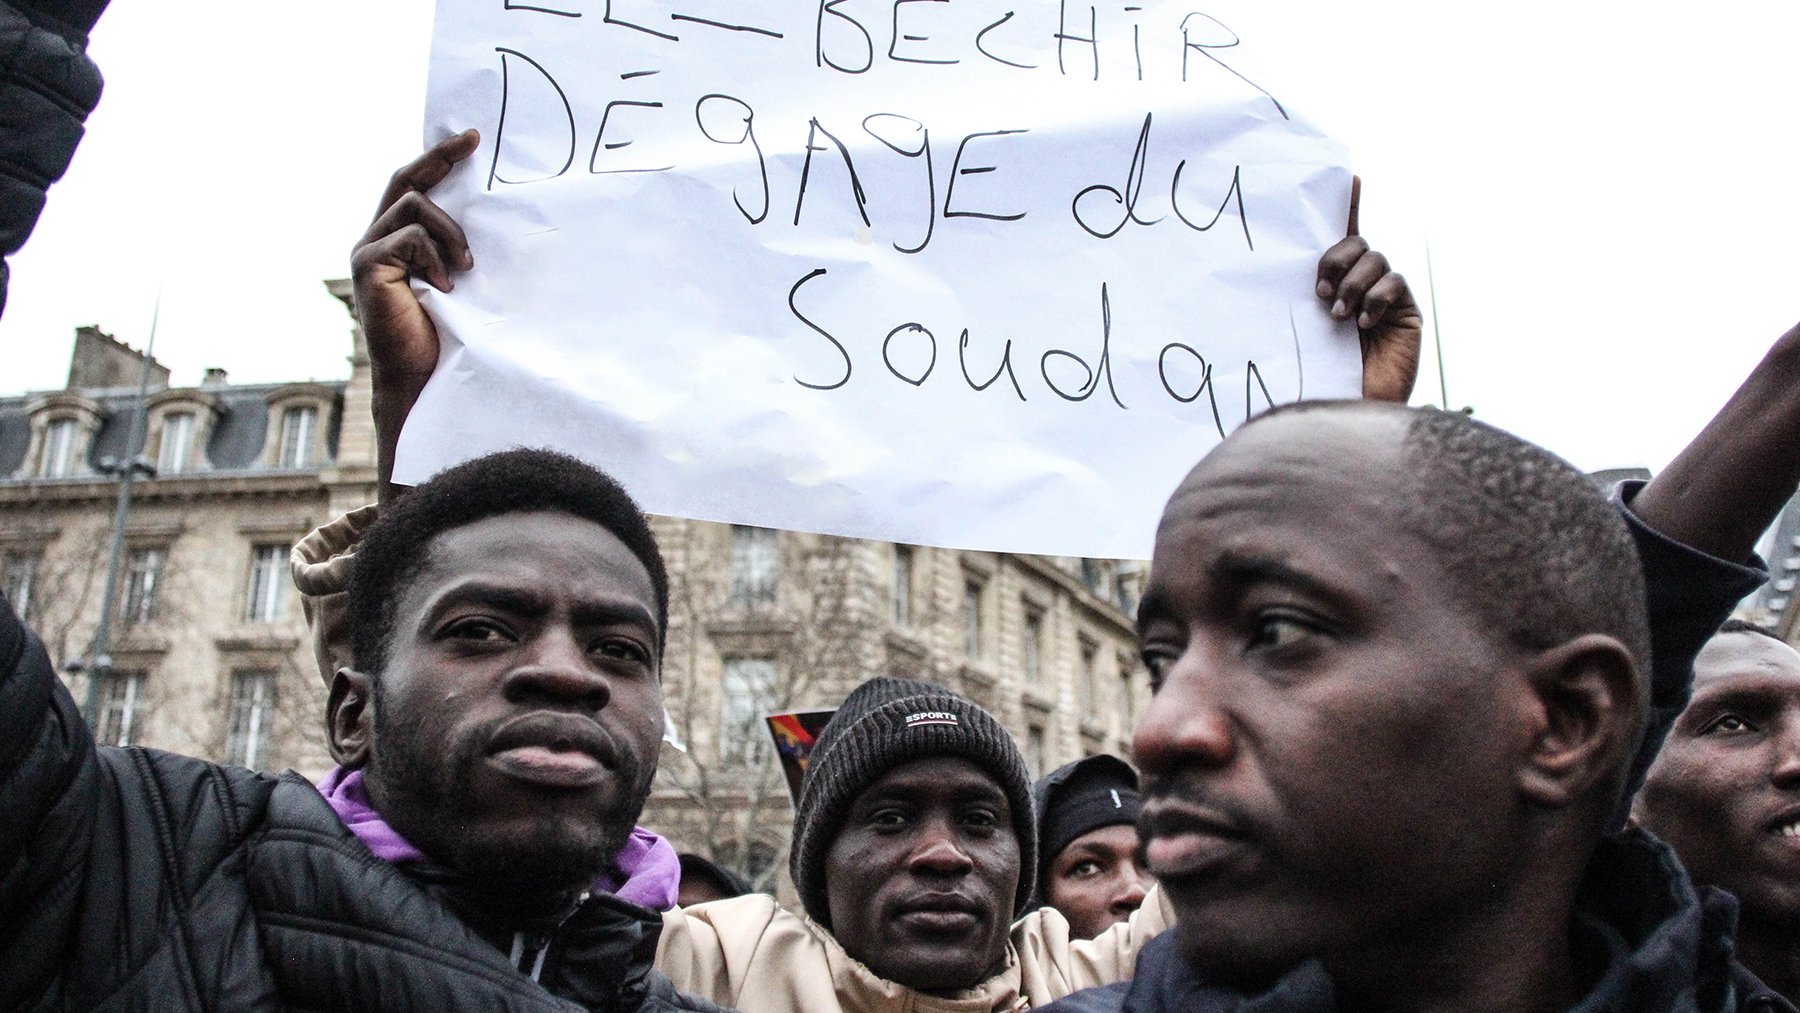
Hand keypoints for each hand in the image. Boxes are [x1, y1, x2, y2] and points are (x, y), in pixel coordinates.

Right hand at [348, 129, 478, 501]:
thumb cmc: (446, 336)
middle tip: (472, 142)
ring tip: (466, 268)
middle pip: (404, 179)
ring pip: (413, 204)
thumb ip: (461, 248)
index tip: (472, 139)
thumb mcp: (461, 281)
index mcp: (396, 239)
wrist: (423, 378)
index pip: (415, 184)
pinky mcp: (367, 266)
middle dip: (439, 157)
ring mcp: (367, 251)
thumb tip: (499, 217)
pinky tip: (445, 286)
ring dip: (450, 231)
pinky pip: (409, 235)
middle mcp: (375, 238)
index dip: (439, 158)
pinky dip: (434, 255)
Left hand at [1315, 177, 1422, 402]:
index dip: (1348, 205)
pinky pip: (1394, 283)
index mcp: (1334, 285)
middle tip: (1320, 291)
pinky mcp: (1406, 313)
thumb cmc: (1318, 377)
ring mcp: (1386, 297)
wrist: (1349, 413)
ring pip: (1375, 259)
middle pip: (1357, 243)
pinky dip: (1375, 297)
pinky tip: (1363, 324)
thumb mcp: (1301, 332)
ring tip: (1338, 316)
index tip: (1350, 176)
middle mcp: (1362, 285)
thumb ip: (1302, 301)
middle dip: (1336, 259)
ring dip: (1353, 283)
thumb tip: (1289, 276)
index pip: (1341, 237)